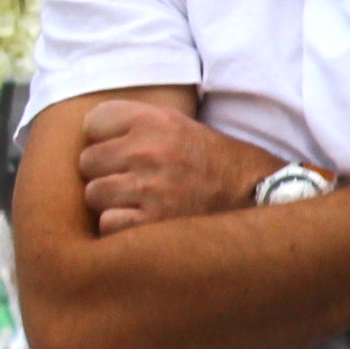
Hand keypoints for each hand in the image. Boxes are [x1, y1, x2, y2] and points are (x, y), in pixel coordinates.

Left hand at [80, 101, 282, 233]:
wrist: (262, 198)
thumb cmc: (219, 165)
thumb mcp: (183, 127)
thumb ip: (138, 125)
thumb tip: (87, 133)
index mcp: (156, 121)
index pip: (93, 122)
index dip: (107, 138)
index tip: (125, 149)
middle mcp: (150, 150)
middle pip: (87, 161)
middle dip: (107, 172)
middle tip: (137, 180)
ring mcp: (150, 187)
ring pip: (94, 194)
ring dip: (113, 202)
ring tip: (143, 202)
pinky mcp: (152, 223)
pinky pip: (108, 224)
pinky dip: (124, 228)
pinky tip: (148, 223)